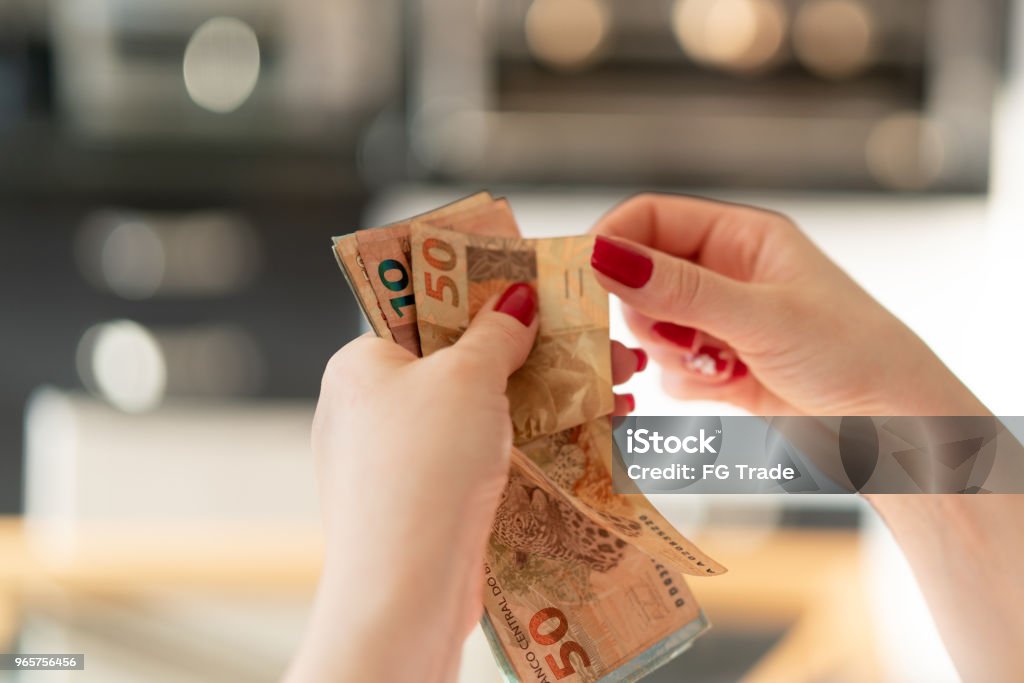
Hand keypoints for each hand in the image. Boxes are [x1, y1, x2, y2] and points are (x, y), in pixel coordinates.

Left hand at [288, 282, 645, 682]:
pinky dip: (533, 443)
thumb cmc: (422, 470)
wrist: (405, 592)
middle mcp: (372, 407)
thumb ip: (496, 333)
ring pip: (484, 412)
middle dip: (538, 353)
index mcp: (362, 363)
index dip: (484, 294)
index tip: (540, 286)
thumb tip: (516, 298)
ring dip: (550, 400)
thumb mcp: (466, 379)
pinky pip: (485, 456)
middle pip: (465, 361)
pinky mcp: (430, 502)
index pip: (423, 309)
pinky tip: (591, 435)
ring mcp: (399, 459)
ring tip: (618, 389)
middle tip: (600, 341)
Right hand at [590, 193, 988, 415]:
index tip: (582, 276)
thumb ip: (679, 290)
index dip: (612, 241)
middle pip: (640, 275)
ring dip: (665, 351)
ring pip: (647, 325)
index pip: (651, 218)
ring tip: (711, 368)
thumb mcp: (761, 316)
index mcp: (740, 237)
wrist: (892, 431)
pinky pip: (665, 366)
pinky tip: (722, 388)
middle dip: (641, 311)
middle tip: (664, 338)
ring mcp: (718, 320)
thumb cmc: (850, 354)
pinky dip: (681, 380)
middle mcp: (724, 273)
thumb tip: (602, 256)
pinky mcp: (716, 365)